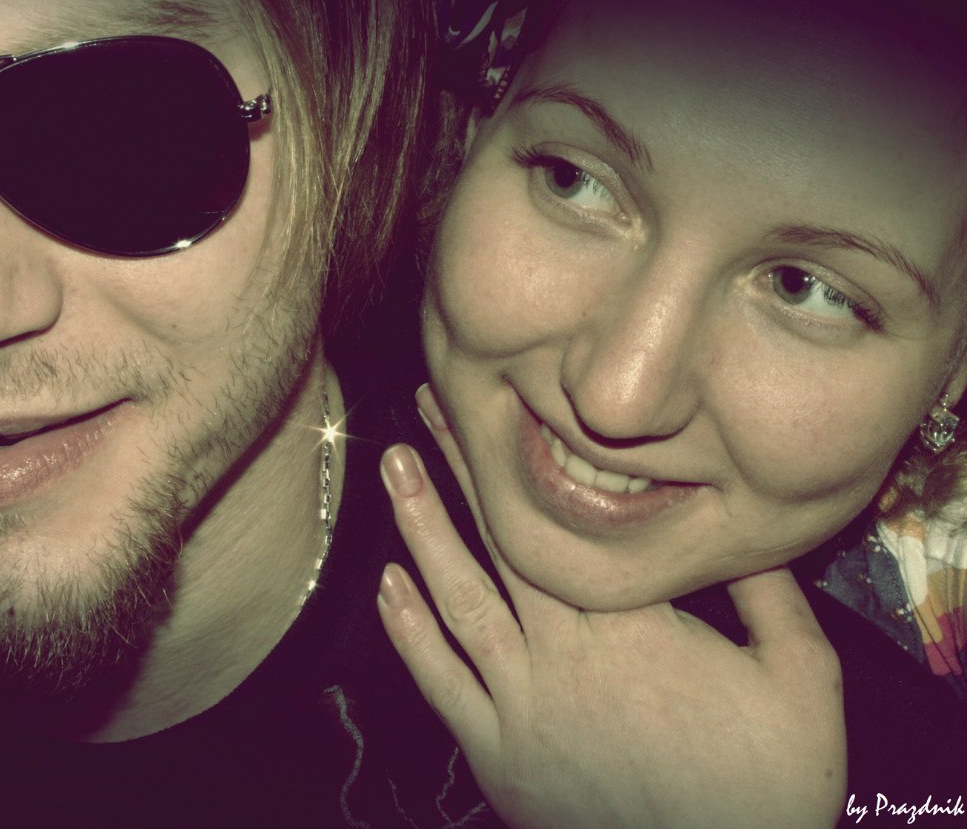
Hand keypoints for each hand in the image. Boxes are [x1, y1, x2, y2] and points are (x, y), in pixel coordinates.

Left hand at [375, 388, 845, 828]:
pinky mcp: (497, 755)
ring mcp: (520, 706)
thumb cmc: (769, 787)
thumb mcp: (803, 679)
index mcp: (632, 625)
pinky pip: (441, 684)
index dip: (520, 460)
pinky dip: (409, 633)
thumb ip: (771, 595)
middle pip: (499, 541)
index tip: (494, 407)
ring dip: (420, 530)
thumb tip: (743, 529)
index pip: (561, 519)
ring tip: (391, 470)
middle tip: (425, 404)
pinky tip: (387, 586)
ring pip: (457, 599)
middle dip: (458, 468)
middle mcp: (562, 654)